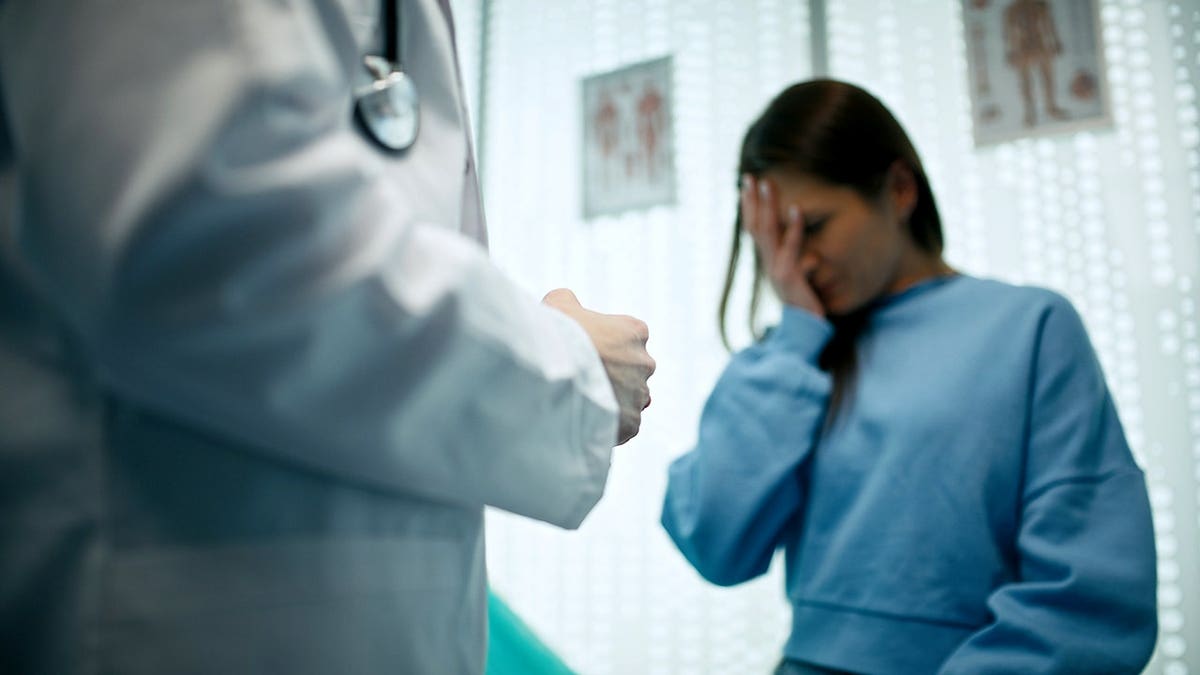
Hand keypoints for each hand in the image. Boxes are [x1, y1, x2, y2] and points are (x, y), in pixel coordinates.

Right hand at [543, 289, 654, 444]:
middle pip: (632, 371)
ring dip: (612, 401)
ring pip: (630, 399)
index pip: (629, 337)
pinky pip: (625, 426)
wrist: (552, 372)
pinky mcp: (631, 423)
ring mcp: (639, 394)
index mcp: (635, 331)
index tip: (587, 352)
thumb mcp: (558, 304)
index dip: (606, 345)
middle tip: (583, 381)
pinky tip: (585, 422)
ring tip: (581, 404)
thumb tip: (567, 302)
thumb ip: (568, 302)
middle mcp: (645, 362)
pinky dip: (609, 426)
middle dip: (613, 375)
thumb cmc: (555, 335)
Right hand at [741, 175, 824, 316]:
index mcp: (769, 262)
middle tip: (750, 177)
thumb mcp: (798, 280)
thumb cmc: (804, 305)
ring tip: (768, 183)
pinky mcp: (789, 277)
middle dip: (753, 201)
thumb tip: (806, 253)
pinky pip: (791, 248)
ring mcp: (776, 270)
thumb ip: (797, 264)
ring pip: (768, 232)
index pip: (755, 229)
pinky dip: (793, 228)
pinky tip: (796, 208)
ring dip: (768, 206)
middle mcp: (768, 264)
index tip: (748, 185)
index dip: (750, 207)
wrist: (805, 332)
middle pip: (757, 226)